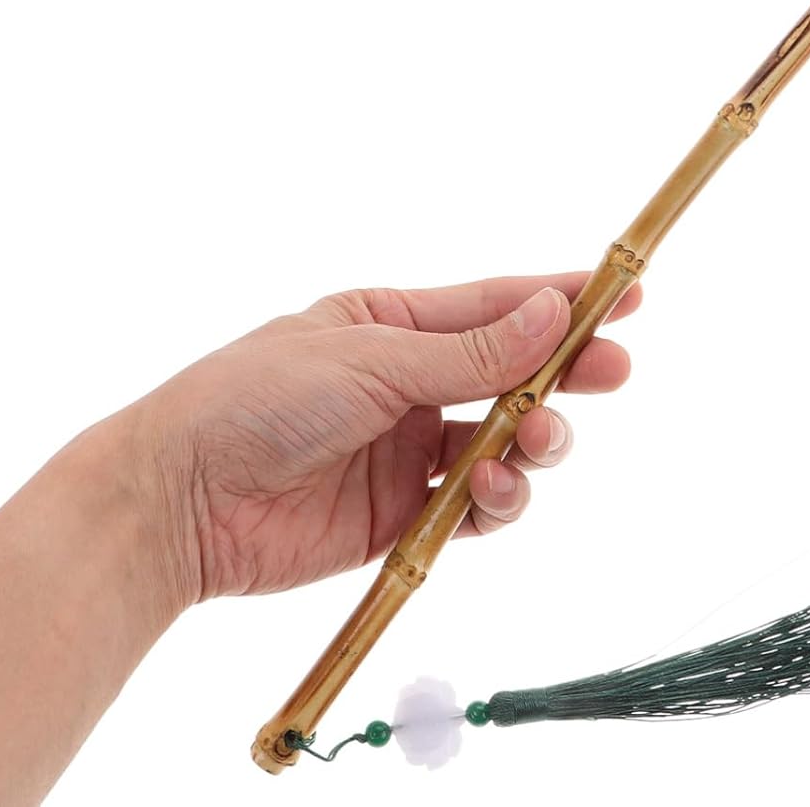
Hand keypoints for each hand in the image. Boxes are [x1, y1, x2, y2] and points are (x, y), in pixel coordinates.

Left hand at [132, 272, 637, 605]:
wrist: (181, 502)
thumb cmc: (258, 399)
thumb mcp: (370, 361)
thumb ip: (468, 353)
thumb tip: (550, 316)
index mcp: (394, 322)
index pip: (497, 305)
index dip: (564, 300)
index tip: (628, 293)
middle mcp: (410, 382)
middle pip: (514, 374)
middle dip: (567, 373)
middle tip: (614, 372)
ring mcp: (410, 450)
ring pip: (506, 441)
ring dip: (536, 441)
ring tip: (536, 444)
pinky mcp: (405, 515)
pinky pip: (476, 505)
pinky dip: (499, 499)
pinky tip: (493, 491)